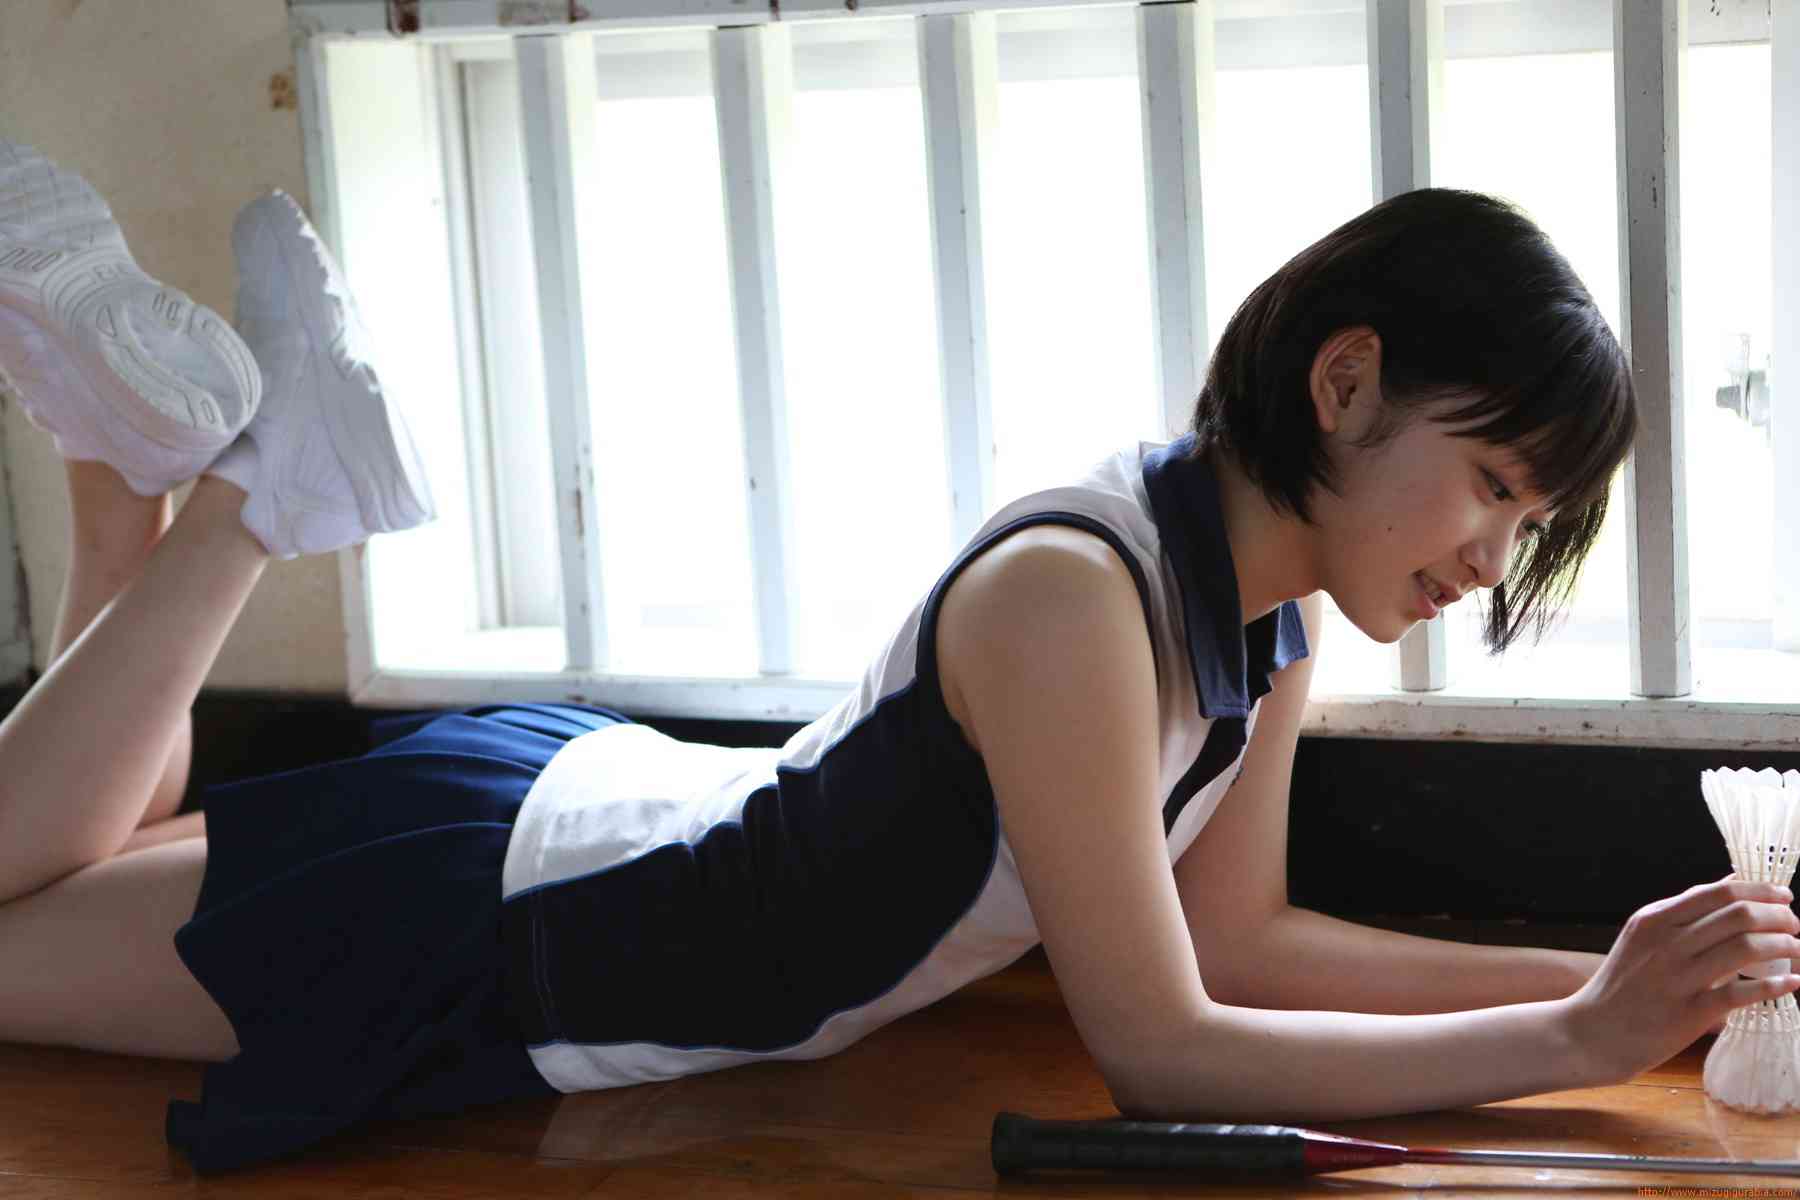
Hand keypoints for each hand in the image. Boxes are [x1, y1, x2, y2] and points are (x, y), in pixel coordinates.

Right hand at [1562, 876, 1799, 1085]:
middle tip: (1794, 926)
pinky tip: (1792, 983)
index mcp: (1654, 919)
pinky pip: (1742, 992)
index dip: (1760, 891)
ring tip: (1797, 951)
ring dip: (1784, 946)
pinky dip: (1776, 985)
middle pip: (1738, 916)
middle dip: (1779, 918)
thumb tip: (1734, 882)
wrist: (1595, 1032)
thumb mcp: (1643, 937)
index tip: (1783, 897)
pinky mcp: (1689, 1013)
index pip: (1718, 892)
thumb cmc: (1624, 983)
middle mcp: (1666, 943)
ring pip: (1745, 948)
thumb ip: (1685, 912)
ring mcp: (1677, 978)